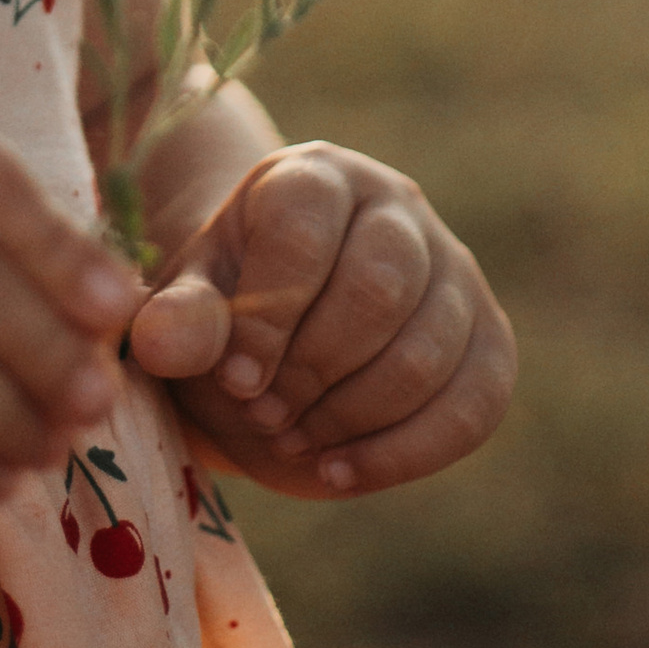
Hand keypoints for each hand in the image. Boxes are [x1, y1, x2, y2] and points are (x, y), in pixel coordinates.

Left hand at [126, 140, 514, 499]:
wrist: (275, 338)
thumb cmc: (227, 311)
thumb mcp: (192, 305)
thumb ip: (180, 318)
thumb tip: (160, 343)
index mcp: (313, 176)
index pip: (305, 230)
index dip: (269, 315)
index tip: (236, 380)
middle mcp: (394, 205)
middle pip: (382, 286)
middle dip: (318, 368)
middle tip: (268, 414)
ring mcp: (453, 268)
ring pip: (431, 348)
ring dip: (356, 413)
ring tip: (295, 439)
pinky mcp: (488, 338)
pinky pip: (476, 403)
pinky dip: (408, 451)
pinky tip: (342, 470)